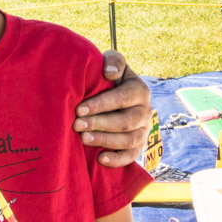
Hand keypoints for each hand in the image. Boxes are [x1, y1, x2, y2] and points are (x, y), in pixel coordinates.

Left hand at [73, 50, 150, 166]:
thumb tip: (110, 73)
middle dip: (100, 124)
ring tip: (83, 139)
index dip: (101, 104)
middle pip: (125, 121)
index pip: (122, 98)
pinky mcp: (138, 145)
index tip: (79, 109)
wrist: (114, 91)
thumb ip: (114, 61)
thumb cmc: (108, 75)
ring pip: (128, 140)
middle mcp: (145, 111)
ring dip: (105, 141)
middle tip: (76, 125)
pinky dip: (117, 160)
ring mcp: (143, 130)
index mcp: (139, 90)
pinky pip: (131, 156)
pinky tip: (100, 159)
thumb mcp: (113, 62)